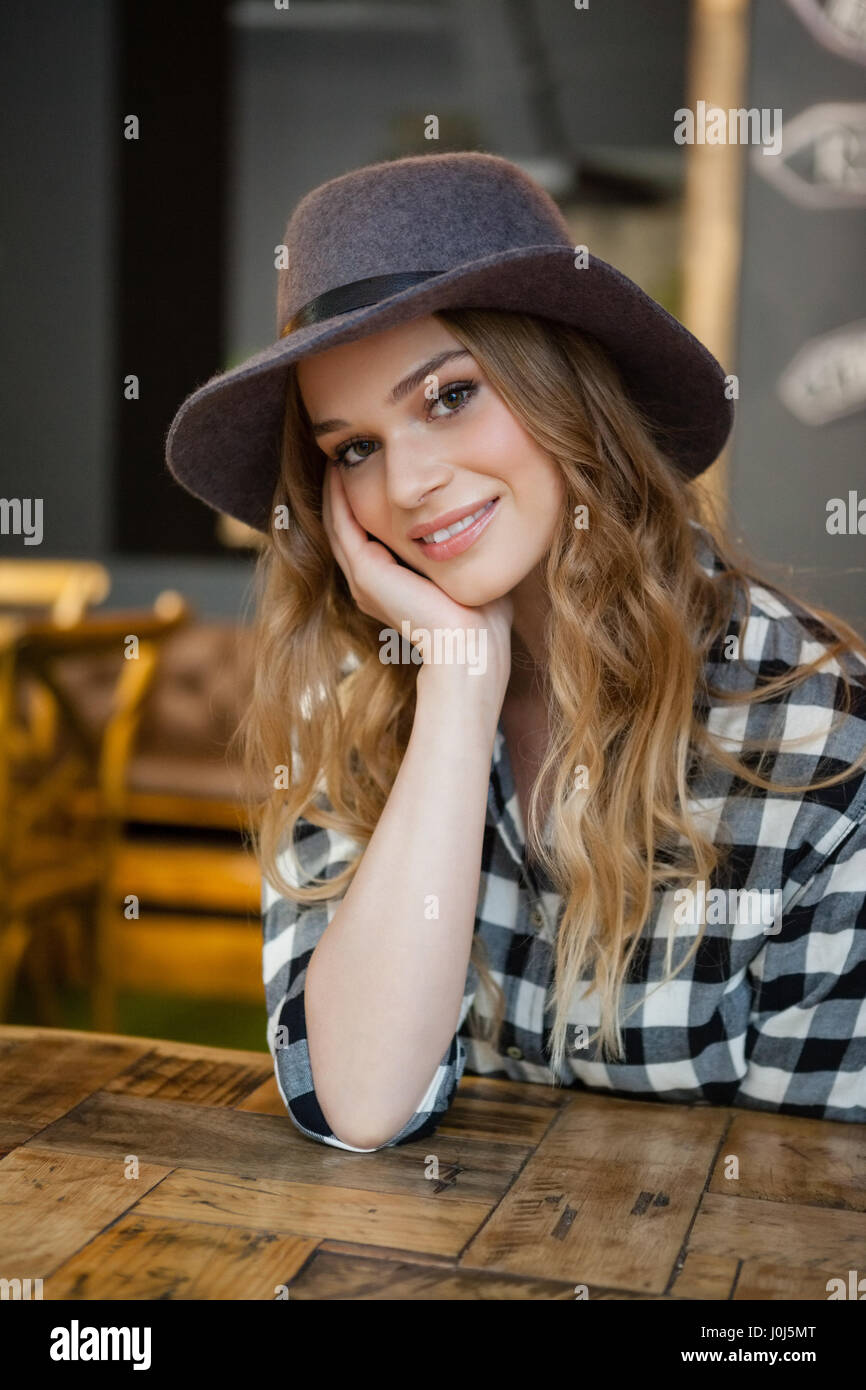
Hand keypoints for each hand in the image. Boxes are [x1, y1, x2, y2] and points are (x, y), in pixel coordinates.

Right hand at [322, 462, 513, 689]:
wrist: (473, 646)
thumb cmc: (482, 618)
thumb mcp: (465, 573)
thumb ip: (461, 552)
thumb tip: (478, 526)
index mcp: (388, 586)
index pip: (365, 535)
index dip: (361, 501)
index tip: (368, 467)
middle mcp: (369, 584)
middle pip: (344, 526)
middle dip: (342, 489)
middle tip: (342, 453)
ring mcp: (364, 580)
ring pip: (338, 522)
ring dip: (335, 488)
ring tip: (336, 455)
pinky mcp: (367, 574)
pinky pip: (343, 525)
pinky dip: (339, 497)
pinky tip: (340, 471)